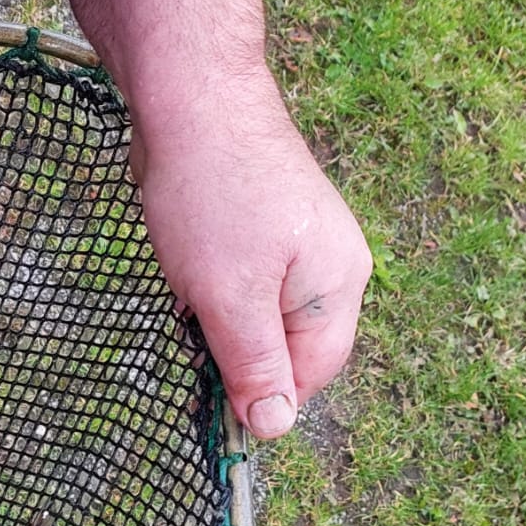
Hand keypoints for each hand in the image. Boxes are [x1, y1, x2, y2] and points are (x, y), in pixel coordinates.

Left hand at [130, 83, 371, 438]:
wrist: (191, 98)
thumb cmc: (214, 194)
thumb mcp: (230, 297)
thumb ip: (253, 365)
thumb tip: (274, 427)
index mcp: (340, 285)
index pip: (311, 375)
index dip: (262, 395)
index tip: (213, 398)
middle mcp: (332, 266)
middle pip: (284, 347)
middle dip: (232, 347)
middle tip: (194, 319)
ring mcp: (300, 244)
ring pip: (253, 314)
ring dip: (213, 314)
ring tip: (189, 274)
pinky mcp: (264, 227)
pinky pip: (238, 282)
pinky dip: (207, 284)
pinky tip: (185, 258)